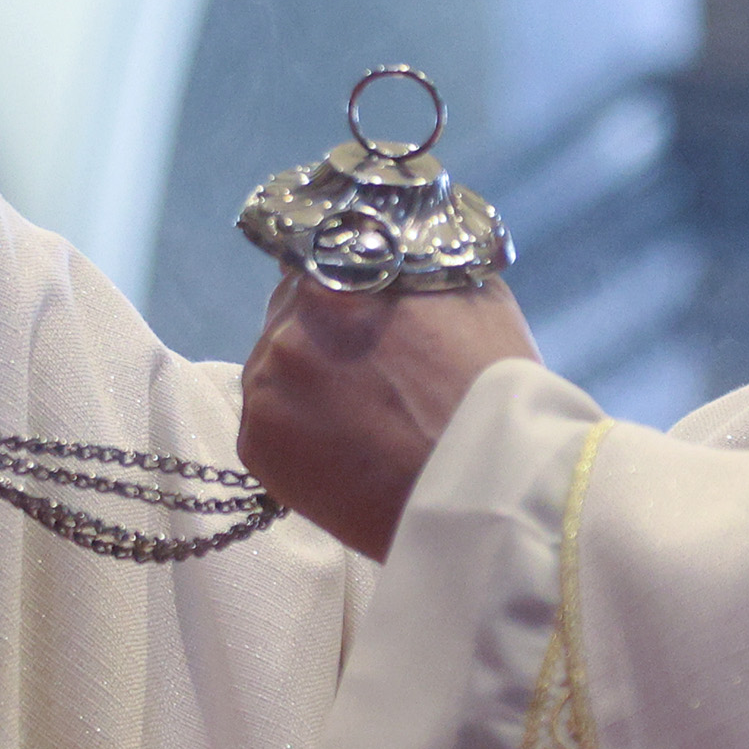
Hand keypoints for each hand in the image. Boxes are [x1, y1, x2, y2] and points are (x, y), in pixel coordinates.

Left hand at [237, 274, 539, 557]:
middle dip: (322, 337)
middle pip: (289, 315)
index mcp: (337, 277)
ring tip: (357, 422)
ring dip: (304, 386)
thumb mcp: (468, 294)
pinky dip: (294, 435)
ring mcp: (266, 385)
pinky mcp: (256, 443)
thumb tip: (388, 257)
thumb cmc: (492, 393)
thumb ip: (411, 268)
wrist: (487, 491)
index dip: (341, 289)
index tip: (359, 315)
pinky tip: (341, 452)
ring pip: (273, 370)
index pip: (317, 261)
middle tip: (366, 376)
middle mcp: (289, 324)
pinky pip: (265, 423)